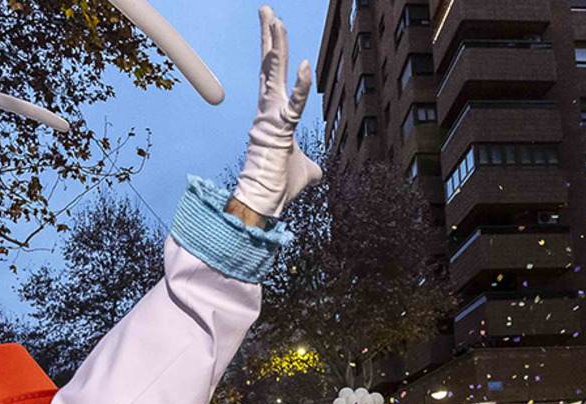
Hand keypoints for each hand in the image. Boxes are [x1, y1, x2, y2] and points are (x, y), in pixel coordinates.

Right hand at [232, 6, 321, 217]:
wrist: (265, 203)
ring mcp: (270, 117)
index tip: (272, 28)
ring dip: (276, 46)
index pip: (272, 76)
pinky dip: (299, 86)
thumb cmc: (280, 188)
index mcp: (273, 114)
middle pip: (269, 65)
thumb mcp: (305, 174)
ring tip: (275, 18)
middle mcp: (267, 110)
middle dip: (269, 36)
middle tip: (267, 10)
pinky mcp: (278, 129)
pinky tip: (304, 65)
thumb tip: (319, 175)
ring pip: (274, 74)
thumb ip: (312, 168)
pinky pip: (292, 104)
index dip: (273, 52)